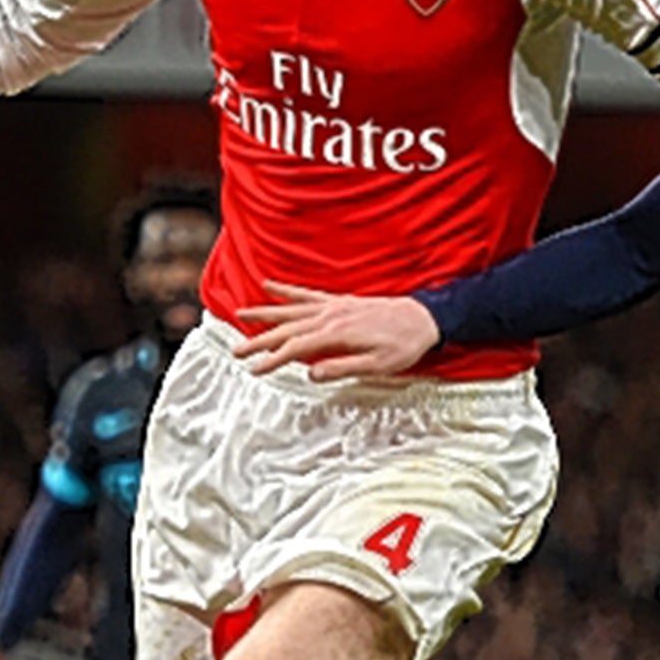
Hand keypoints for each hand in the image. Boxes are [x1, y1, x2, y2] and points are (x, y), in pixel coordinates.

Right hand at [232, 283, 440, 380]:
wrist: (424, 319)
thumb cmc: (403, 346)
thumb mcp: (377, 365)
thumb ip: (343, 367)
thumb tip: (312, 374)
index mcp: (337, 333)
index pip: (296, 348)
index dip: (273, 359)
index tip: (255, 369)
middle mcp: (331, 316)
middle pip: (287, 328)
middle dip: (259, 340)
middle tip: (235, 351)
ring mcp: (333, 306)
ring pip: (291, 309)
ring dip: (264, 312)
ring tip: (239, 314)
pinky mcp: (339, 301)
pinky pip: (307, 294)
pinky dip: (287, 290)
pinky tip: (270, 284)